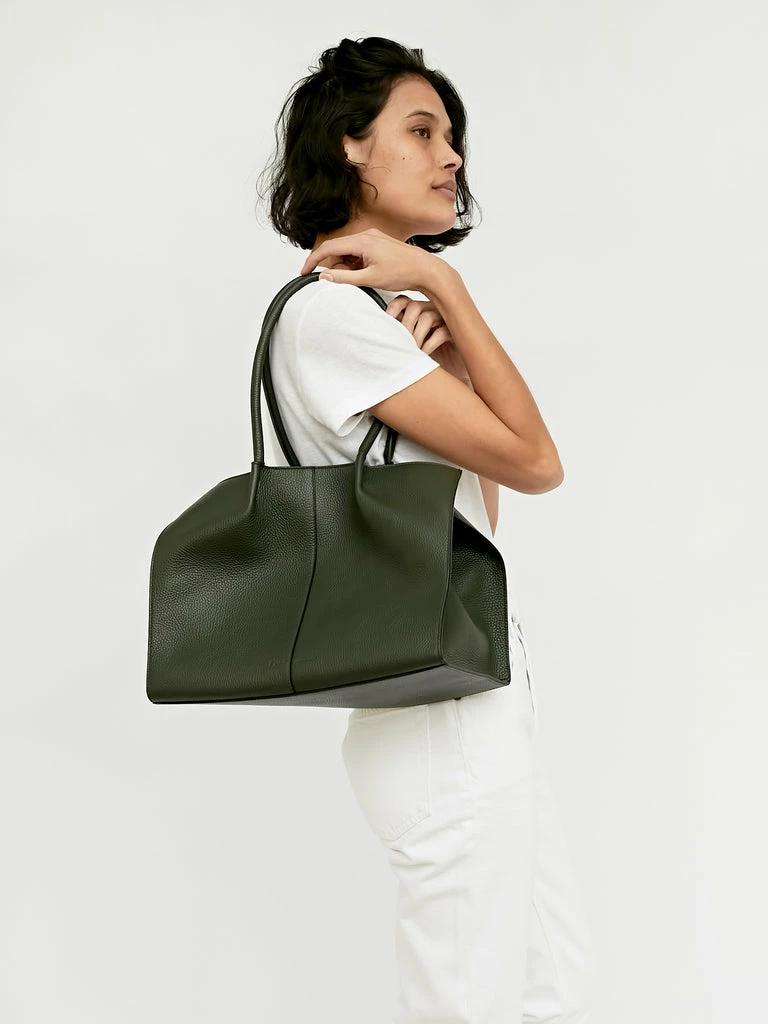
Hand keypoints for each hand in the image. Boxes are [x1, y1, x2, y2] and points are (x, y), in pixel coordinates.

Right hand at [299, 227, 440, 293]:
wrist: (426, 270)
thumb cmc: (403, 273)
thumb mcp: (370, 280)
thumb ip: (344, 279)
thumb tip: (323, 277)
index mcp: (362, 241)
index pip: (329, 247)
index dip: (313, 260)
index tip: (305, 272)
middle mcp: (366, 235)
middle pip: (338, 250)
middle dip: (334, 267)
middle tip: (340, 283)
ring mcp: (373, 238)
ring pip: (348, 252)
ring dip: (346, 267)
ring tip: (359, 280)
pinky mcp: (378, 243)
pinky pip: (358, 252)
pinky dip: (355, 264)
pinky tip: (365, 275)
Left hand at [384, 295, 471, 383]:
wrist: (451, 375)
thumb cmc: (429, 360)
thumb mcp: (409, 347)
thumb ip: (399, 337)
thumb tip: (381, 334)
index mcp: (419, 312)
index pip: (405, 301)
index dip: (395, 306)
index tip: (387, 318)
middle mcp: (432, 312)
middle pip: (414, 306)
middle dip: (405, 325)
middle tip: (402, 342)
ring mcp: (445, 320)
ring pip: (427, 317)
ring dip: (416, 336)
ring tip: (414, 350)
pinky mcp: (455, 332)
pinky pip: (441, 331)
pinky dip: (429, 344)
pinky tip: (425, 354)